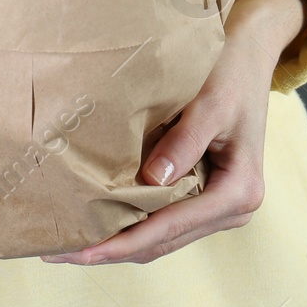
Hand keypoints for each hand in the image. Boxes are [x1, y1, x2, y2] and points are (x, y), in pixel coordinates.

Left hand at [40, 0, 306, 265]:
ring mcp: (217, 206)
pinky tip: (96, 222)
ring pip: (159, 238)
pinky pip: (162, 219)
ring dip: (116, 242)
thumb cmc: (229, 73)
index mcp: (238, 193)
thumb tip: (152, 180)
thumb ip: (184, 142)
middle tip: (58, 252)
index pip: (170, 228)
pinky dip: (130, 223)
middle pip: (161, 242)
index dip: (123, 242)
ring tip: (68, 245)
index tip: (82, 251)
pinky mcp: (203, 195)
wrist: (248, 55)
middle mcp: (231, 209)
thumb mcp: (210, 104)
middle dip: (111, 249)